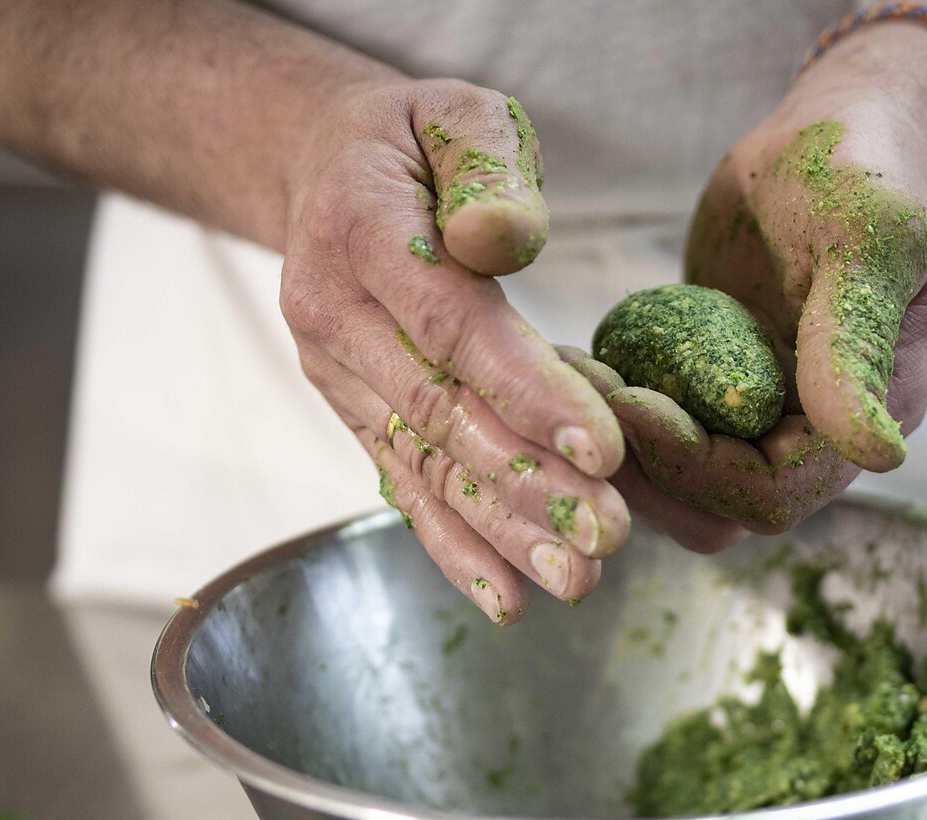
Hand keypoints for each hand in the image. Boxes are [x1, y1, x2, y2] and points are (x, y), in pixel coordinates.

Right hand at [279, 82, 628, 622]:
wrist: (320, 168)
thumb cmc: (414, 139)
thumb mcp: (454, 110)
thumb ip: (487, 164)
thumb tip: (499, 237)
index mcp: (358, 232)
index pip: (451, 326)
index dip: (526, 391)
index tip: (603, 447)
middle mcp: (332, 316)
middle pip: (439, 414)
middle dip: (527, 484)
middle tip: (607, 536)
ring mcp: (336, 375)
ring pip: (423, 465)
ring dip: (501, 532)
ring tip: (576, 580)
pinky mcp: (353, 415)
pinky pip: (403, 487)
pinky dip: (455, 548)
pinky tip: (508, 601)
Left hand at [605, 23, 926, 539]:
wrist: (837, 126)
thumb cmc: (866, 167)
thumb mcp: (870, 243)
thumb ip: (858, 348)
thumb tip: (879, 455)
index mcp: (865, 418)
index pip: (772, 492)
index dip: (698, 466)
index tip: (634, 402)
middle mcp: (814, 436)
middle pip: (716, 507)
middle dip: (642, 463)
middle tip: (575, 396)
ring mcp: (761, 415)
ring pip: (679, 482)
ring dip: (619, 444)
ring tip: (566, 375)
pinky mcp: (714, 388)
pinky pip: (658, 428)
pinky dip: (614, 407)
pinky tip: (573, 358)